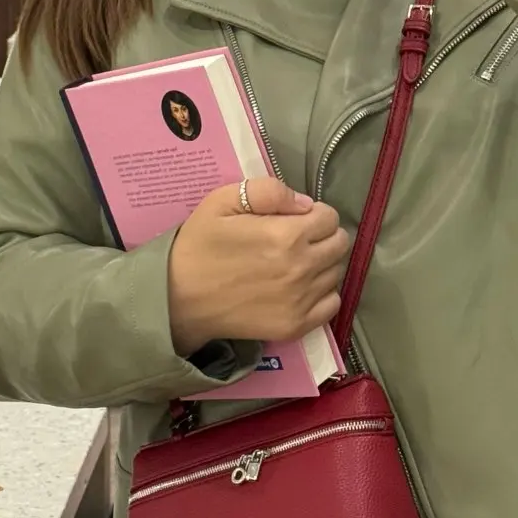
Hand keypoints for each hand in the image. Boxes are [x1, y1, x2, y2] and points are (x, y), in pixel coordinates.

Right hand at [167, 178, 349, 358]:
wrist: (178, 298)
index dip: (314, 213)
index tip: (295, 218)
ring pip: (336, 272)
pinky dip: (322, 293)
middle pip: (339, 244)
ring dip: (322, 263)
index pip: (330, 217)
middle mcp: (302, 269)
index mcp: (287, 235)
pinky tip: (299, 287)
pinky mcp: (296, 326)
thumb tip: (304, 204)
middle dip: (323, 235)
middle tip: (297, 239)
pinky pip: (332, 303)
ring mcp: (301, 301)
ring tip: (294, 263)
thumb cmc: (199, 246)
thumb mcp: (222, 201)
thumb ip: (268, 191)